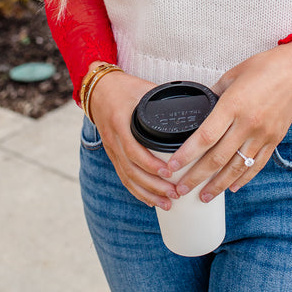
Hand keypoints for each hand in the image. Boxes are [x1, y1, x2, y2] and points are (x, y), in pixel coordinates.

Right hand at [87, 67, 179, 211]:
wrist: (98, 90)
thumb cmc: (124, 88)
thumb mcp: (144, 90)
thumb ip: (164, 101)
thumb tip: (193, 109)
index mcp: (121, 123)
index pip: (134, 150)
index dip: (151, 165)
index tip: (170, 173)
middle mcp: (114, 140)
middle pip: (132, 170)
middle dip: (154, 186)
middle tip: (175, 193)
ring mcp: (112, 149)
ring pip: (128, 178)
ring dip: (148, 193)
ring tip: (167, 204)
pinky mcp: (113, 155)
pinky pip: (124, 177)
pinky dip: (137, 191)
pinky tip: (150, 201)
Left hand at [158, 42, 291, 201]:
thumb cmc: (266, 66)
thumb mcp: (234, 74)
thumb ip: (216, 94)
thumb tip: (201, 108)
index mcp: (233, 105)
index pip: (205, 137)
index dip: (186, 155)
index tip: (172, 166)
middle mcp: (247, 123)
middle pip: (217, 158)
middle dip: (196, 177)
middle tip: (180, 189)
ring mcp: (263, 134)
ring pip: (236, 167)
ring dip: (218, 185)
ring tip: (203, 196)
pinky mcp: (275, 139)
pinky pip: (256, 164)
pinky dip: (243, 178)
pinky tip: (232, 187)